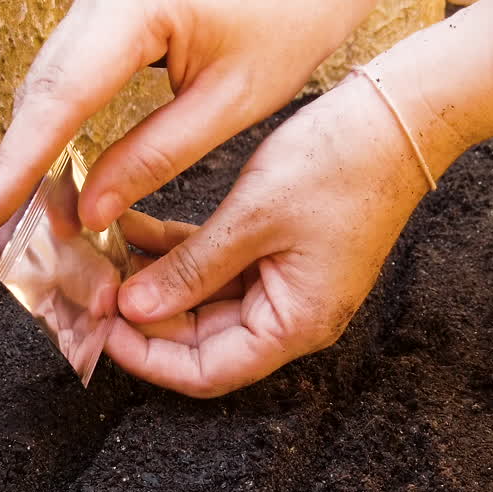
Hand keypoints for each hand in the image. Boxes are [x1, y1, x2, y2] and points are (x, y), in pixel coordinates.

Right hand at [0, 0, 383, 236]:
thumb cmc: (293, 15)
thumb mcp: (232, 100)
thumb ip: (157, 156)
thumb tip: (89, 212)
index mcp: (138, 6)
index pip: (62, 97)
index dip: (15, 165)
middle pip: (42, 90)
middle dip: (16, 170)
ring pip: (49, 82)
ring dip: (33, 153)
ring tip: (16, 224)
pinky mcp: (107, 9)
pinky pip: (69, 71)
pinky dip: (57, 126)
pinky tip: (50, 176)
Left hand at [104, 73, 465, 396]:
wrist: (398, 119)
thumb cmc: (342, 168)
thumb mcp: (251, 220)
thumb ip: (190, 270)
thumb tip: (134, 308)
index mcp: (294, 324)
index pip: (208, 372)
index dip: (150, 358)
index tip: (104, 329)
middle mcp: (289, 315)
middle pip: (200, 340)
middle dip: (146, 316)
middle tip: (94, 286)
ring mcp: (284, 285)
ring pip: (202, 301)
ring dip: (156, 281)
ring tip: (107, 254)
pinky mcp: (276, 253)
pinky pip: (217, 267)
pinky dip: (178, 253)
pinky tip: (136, 231)